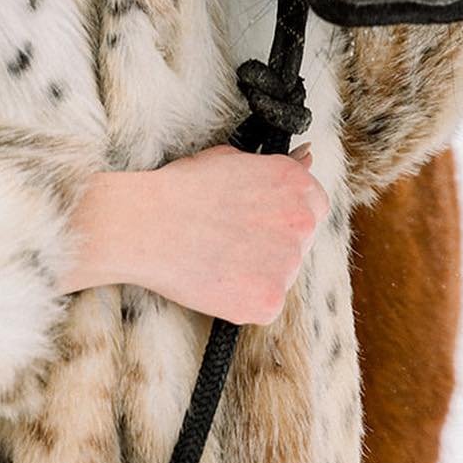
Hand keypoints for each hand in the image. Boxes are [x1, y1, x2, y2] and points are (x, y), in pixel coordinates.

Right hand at [61, 145, 328, 324]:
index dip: (286, 213)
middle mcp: (301, 223)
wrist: (148, 225)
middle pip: (300, 241)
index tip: (263, 218)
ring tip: (218, 256)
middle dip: (273, 242)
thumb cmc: (183, 188)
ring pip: (281, 274)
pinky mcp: (268, 302)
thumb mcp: (233, 159)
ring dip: (259, 270)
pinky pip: (265, 304)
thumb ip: (276, 167)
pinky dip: (244, 298)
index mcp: (295, 184)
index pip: (315, 204)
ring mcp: (287, 265)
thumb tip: (308, 158)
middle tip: (232, 238)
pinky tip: (217, 279)